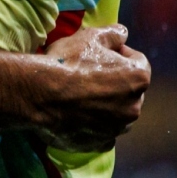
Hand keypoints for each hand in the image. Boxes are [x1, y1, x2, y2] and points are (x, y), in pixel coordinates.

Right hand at [36, 24, 150, 149]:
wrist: (39, 94)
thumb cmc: (67, 63)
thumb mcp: (89, 37)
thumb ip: (113, 34)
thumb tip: (123, 33)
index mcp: (138, 78)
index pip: (137, 61)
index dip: (118, 54)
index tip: (99, 54)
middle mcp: (134, 107)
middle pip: (128, 91)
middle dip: (113, 83)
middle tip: (87, 75)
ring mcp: (116, 128)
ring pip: (116, 115)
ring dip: (105, 107)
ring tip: (79, 98)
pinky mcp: (97, 144)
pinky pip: (100, 134)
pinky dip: (92, 126)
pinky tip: (75, 116)